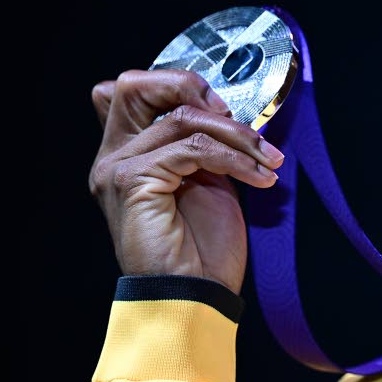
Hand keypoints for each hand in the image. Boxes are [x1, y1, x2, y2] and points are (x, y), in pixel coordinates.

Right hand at [88, 69, 284, 293]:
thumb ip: (203, 145)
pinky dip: (235, 158)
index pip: (133, 90)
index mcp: (127, 153)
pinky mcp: (132, 181)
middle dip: (191, 86)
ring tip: (269, 159)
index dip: (178, 84)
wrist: (196, 297)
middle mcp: (112, 156)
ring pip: (181, 117)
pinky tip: (260, 177)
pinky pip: (193, 149)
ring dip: (237, 135)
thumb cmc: (203, 249)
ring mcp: (117, 167)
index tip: (225, 109)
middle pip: (134, 84)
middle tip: (236, 116)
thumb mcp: (208, 181)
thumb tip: (227, 113)